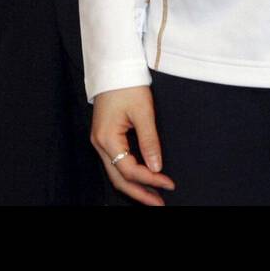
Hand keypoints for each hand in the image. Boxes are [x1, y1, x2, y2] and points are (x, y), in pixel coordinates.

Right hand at [91, 86, 174, 204]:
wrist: (113, 66)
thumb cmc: (127, 85)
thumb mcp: (143, 112)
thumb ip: (150, 141)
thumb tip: (156, 168)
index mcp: (107, 138)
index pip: (129, 170)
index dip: (150, 180)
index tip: (169, 183)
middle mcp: (99, 143)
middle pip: (118, 178)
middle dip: (140, 193)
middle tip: (160, 204)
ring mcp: (100, 140)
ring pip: (115, 173)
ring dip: (134, 186)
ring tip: (154, 197)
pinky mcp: (104, 136)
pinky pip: (115, 163)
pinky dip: (129, 174)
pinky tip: (143, 178)